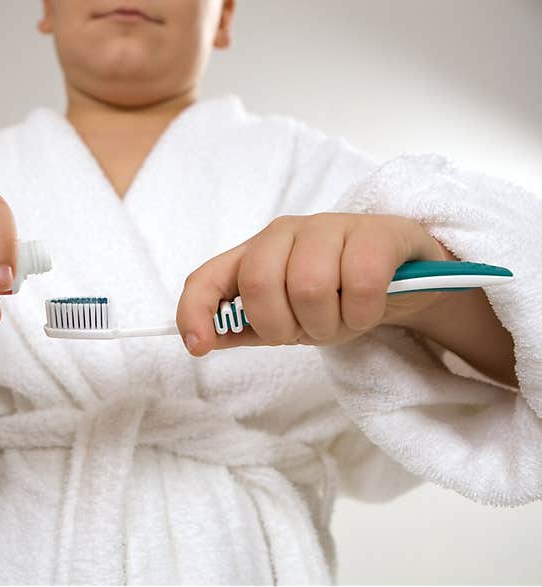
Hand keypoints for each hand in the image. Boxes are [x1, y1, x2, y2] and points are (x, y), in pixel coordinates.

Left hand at [176, 213, 450, 355]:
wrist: (405, 280)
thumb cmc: (336, 296)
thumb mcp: (285, 317)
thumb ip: (244, 325)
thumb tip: (200, 339)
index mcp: (254, 254)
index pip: (207, 278)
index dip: (195, 312)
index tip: (199, 347)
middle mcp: (284, 233)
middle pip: (259, 283)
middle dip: (281, 325)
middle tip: (307, 332)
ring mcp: (331, 226)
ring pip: (308, 284)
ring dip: (328, 323)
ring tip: (342, 321)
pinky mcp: (377, 232)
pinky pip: (360, 282)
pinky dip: (363, 313)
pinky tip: (369, 311)